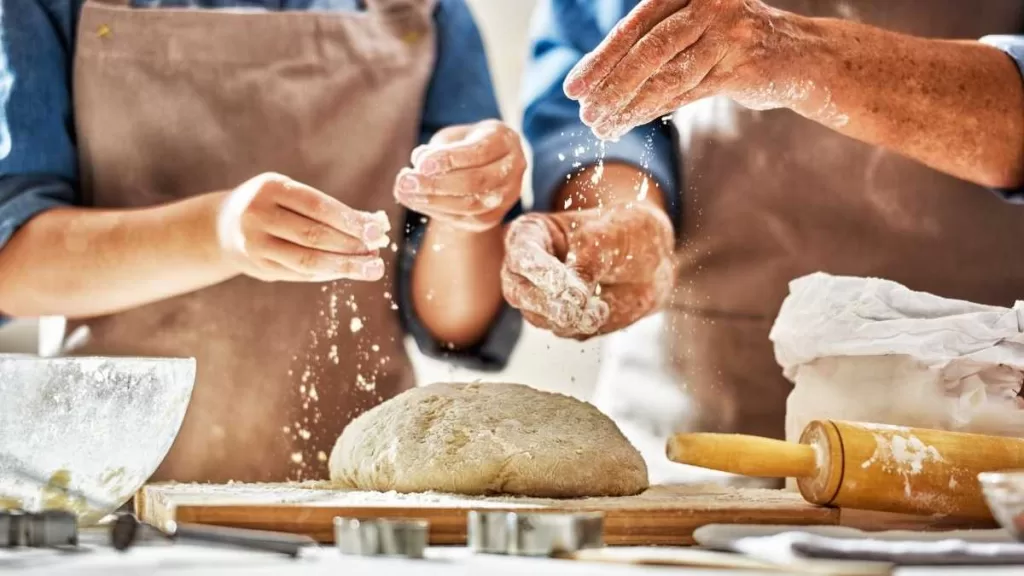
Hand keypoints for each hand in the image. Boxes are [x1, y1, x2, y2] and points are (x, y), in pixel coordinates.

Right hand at [216, 172, 390, 281]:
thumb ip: (328, 209)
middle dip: (351, 246)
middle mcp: (257, 215)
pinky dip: (328, 273)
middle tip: (378, 253)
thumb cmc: (272, 205)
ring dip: (344, 266)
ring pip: (307, 261)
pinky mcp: (259, 268)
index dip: (349, 220)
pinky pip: (300, 274)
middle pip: (313, 236)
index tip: (377, 230)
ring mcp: (255, 244)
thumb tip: (376, 225)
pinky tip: (347, 271)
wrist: (222, 226)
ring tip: (371, 268)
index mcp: (269, 188)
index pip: (317, 206)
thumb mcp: (291, 194)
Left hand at [394, 120, 524, 232]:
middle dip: (436, 184)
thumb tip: (419, 162)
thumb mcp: (454, 136)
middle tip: (405, 181)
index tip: (420, 163)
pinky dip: (438, 212)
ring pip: (472, 205)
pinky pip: (467, 220)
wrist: (487, 163)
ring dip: (433, 201)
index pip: (478, 152)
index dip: (449, 159)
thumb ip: (438, 148)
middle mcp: (514, 168)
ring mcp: (508, 195)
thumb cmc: (466, 143)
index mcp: (504, 140)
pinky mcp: (495, 216)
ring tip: (404, 193)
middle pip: (476, 182)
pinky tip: (417, 202)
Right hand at [501, 204, 674, 339]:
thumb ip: (588, 262)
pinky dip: (583, 325)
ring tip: (600, 307)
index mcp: (531, 234)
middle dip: (548, 303)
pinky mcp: (558, 320)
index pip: (521, 254)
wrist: (650, 261)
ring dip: (570, 317)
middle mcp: (526, 268)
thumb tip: (573, 298)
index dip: (540, 271)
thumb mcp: (609, 236)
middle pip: (518, 291)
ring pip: (538, 317)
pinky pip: (562, 331)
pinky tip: (603, 310)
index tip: (566, 284)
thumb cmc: (625, 234)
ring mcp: (539, 297)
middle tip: (578, 305)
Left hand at [564, 0, 811, 139]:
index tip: (574, 88)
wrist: (800, 55)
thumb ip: (654, 45)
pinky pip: (689, 93)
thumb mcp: (693, 31)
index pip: (635, 26)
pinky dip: (655, 111)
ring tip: (602, 126)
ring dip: (629, 106)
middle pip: (648, 50)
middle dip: (610, 86)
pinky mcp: (745, 65)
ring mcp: (730, 33)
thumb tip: (596, 82)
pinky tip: (630, 124)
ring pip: (668, 76)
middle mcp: (710, 4)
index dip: (601, 59)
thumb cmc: (733, 43)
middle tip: (584, 113)